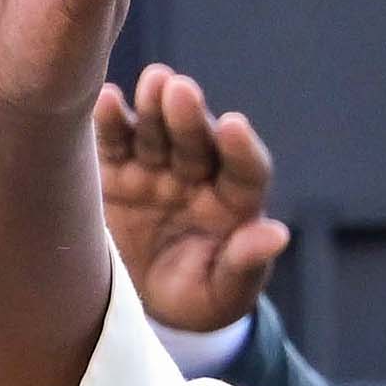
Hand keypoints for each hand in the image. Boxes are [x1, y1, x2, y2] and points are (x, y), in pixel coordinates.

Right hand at [96, 63, 292, 334]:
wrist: (137, 305)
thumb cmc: (195, 299)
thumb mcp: (221, 294)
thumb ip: (245, 264)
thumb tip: (277, 234)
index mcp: (233, 203)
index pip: (245, 170)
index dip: (241, 149)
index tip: (233, 126)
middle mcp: (197, 176)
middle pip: (198, 141)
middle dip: (189, 116)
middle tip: (180, 89)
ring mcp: (154, 170)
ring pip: (158, 132)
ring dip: (155, 106)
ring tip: (154, 80)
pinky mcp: (114, 172)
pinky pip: (113, 142)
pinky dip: (110, 120)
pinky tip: (108, 98)